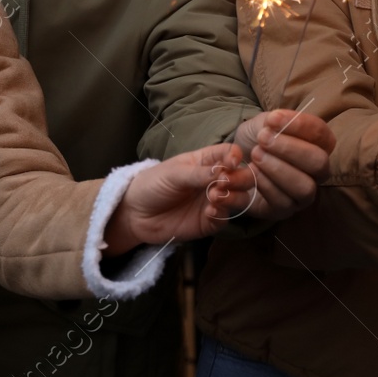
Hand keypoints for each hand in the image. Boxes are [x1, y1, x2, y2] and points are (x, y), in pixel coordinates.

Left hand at [107, 143, 254, 251]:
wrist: (135, 214)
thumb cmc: (152, 184)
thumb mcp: (174, 173)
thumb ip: (199, 173)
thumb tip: (225, 170)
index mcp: (207, 162)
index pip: (230, 154)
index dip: (235, 156)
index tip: (232, 162)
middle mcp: (215, 180)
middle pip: (242, 177)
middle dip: (240, 178)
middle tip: (225, 183)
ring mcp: (214, 202)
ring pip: (240, 198)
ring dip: (233, 197)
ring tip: (214, 197)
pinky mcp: (210, 222)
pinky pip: (225, 218)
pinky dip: (222, 214)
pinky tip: (209, 212)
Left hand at [232, 109, 337, 219]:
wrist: (236, 162)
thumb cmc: (258, 140)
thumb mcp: (265, 123)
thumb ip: (274, 120)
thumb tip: (274, 121)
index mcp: (319, 144)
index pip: (320, 133)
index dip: (299, 125)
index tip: (272, 119)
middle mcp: (318, 171)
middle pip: (319, 162)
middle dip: (290, 149)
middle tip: (262, 139)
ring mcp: (305, 193)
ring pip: (305, 187)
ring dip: (278, 169)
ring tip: (255, 155)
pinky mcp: (286, 210)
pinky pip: (283, 202)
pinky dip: (266, 185)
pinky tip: (252, 171)